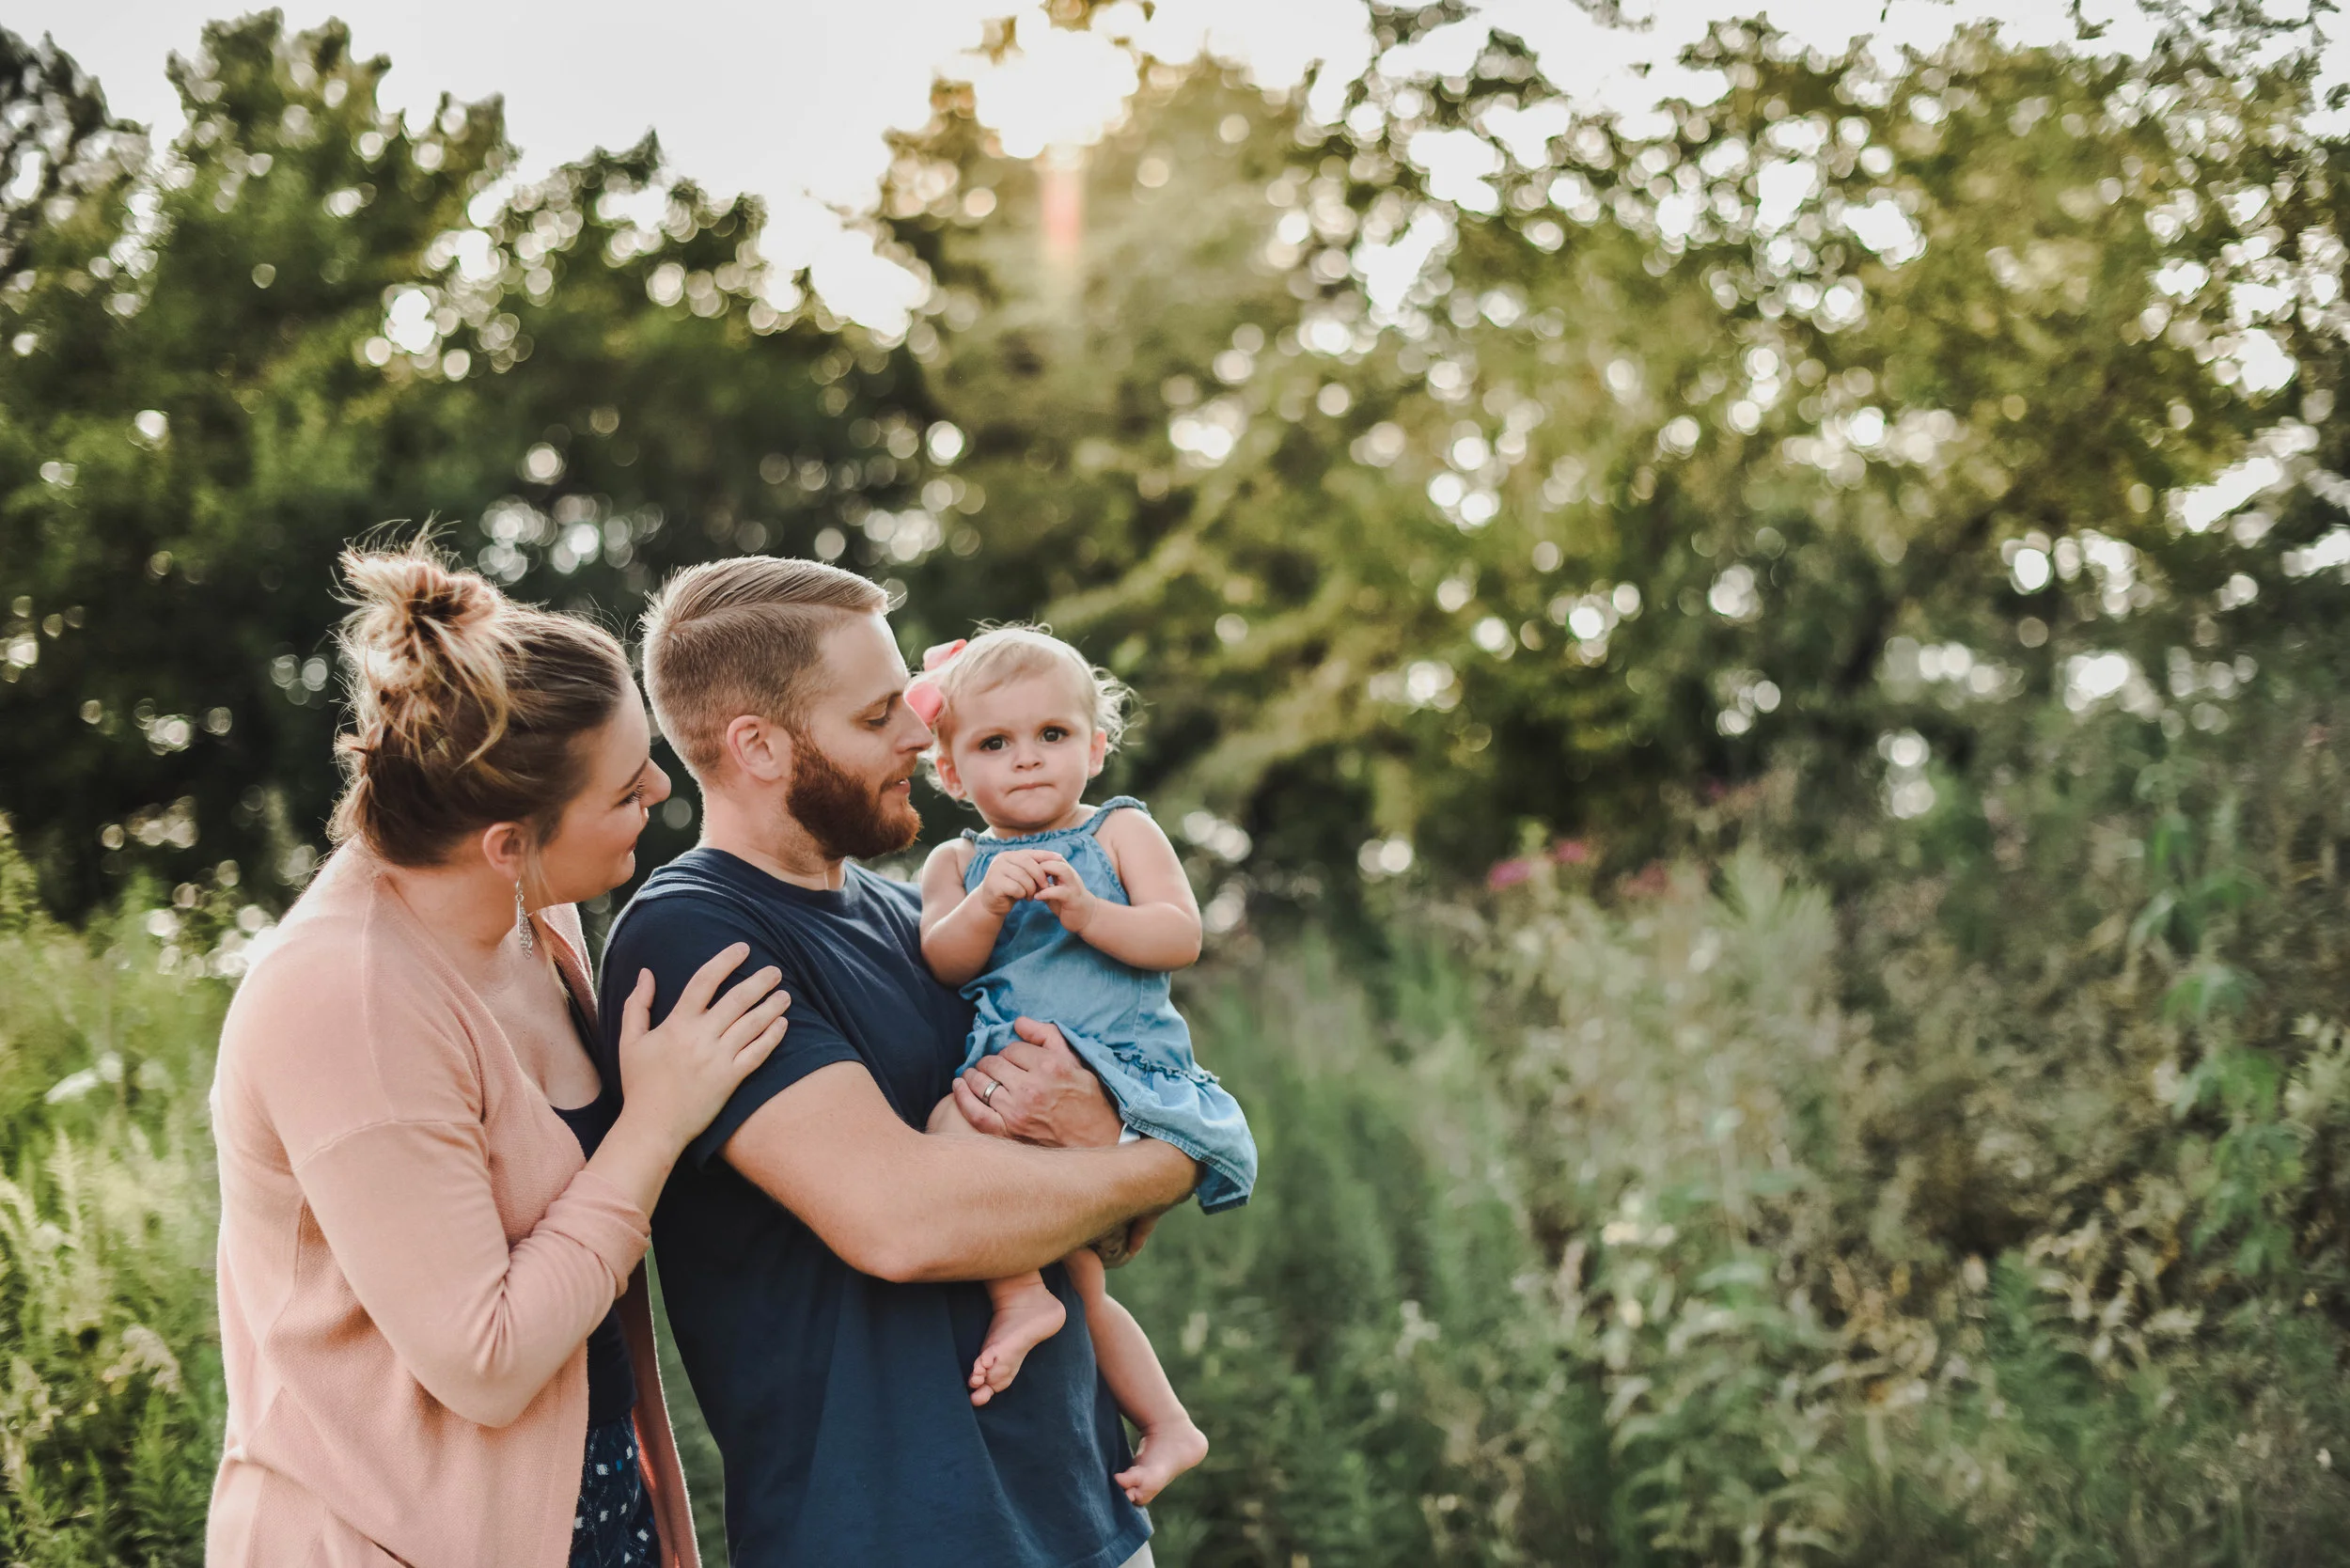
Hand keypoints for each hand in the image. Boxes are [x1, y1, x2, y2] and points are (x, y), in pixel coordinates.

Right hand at [614, 942, 789, 1150]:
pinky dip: (772, 1037)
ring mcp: (718, 1059)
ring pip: (752, 1024)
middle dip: (760, 981)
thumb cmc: (640, 1084)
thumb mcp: (629, 1041)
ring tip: (785, 994)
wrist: (652, 1127)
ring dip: (772, 1006)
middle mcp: (700, 1037)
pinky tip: (783, 1024)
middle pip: (737, 1000)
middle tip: (775, 970)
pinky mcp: (731, 1080)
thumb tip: (647, 972)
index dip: (725, 961)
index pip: (704, 981)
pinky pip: (758, 1053)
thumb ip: (637, 1005)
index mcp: (676, 1024)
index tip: (743, 949)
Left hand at [951, 1016, 1123, 1146]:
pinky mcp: (1008, 1132)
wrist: (1095, 1139)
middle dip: (990, 1061)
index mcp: (1049, 1066)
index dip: (1010, 1051)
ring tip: (974, 1074)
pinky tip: (958, 1086)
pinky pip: (975, 1112)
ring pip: (982, 1083)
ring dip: (973, 1075)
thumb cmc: (1086, 1098)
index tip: (1014, 1058)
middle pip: (994, 1063)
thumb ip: (1046, 1035)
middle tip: (992, 1066)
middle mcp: (1030, 1088)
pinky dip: (962, 1097)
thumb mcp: (1074, 1060)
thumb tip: (1017, 1022)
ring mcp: (1016, 1112)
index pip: (1012, 1048)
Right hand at [976, 850, 1054, 916]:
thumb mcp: (1023, 875)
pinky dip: (1022, 894)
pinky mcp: (994, 884)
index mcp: (1009, 855)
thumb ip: (1034, 867)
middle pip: (1028, 863)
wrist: (991, 904)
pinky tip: (1021, 897)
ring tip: (1030, 895)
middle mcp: (1001, 859)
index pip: (1030, 853)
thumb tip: (1058, 858)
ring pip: (1023, 877)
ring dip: (1031, 888)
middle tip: (1045, 886)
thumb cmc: (1011, 888)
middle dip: (1040, 875)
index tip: (1060, 858)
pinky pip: (1016, 888)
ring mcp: (995, 871)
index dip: (1046, 855)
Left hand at [1029, 852, 1096, 934]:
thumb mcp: (1052, 889)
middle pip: (1054, 858)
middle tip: (1024, 874)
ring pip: (1061, 870)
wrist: (1086, 917)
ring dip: (1044, 875)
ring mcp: (1073, 885)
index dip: (1034, 860)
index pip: (1048, 856)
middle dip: (1037, 865)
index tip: (1020, 869)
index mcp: (1064, 869)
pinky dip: (1046, 893)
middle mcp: (1070, 874)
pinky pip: (1060, 891)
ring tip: (1031, 883)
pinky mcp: (1073, 898)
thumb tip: (1023, 878)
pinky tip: (1036, 897)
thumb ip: (1041, 883)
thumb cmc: (1066, 903)